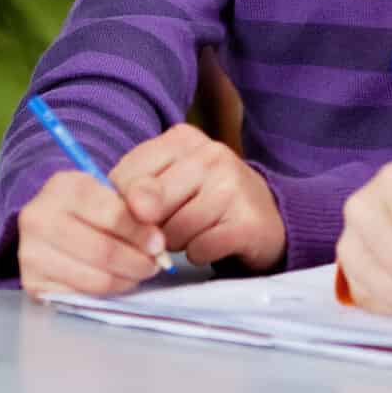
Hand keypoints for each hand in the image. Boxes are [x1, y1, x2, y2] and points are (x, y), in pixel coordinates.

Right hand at [17, 171, 167, 298]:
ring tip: (138, 272)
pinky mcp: (32, 283)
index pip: (112, 215)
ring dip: (126, 279)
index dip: (140, 233)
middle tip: (153, 264)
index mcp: (63, 186)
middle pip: (103, 251)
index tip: (158, 243)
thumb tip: (156, 240)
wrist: (49, 223)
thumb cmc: (88, 207)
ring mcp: (30, 252)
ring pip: (95, 278)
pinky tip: (115, 280)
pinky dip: (106, 293)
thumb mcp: (112, 191)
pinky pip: (82, 297)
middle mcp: (38, 217)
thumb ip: (140, 203)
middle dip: (137, 261)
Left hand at [113, 124, 285, 271]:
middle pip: (147, 204)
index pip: (126, 176)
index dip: (124, 205)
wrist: (267, 215)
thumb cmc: (205, 197)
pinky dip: (198, 254)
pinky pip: (199, 250)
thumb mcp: (168, 181)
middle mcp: (210, 154)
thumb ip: (136, 189)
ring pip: (173, 231)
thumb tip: (132, 209)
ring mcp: (233, 186)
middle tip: (173, 222)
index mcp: (182, 138)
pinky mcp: (247, 222)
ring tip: (196, 231)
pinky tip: (211, 242)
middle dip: (152, 226)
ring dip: (177, 242)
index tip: (141, 211)